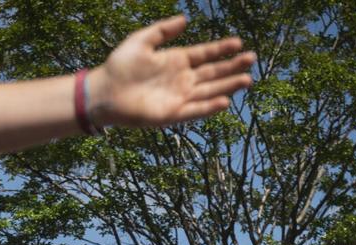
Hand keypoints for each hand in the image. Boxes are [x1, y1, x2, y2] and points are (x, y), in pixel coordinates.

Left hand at [91, 15, 255, 127]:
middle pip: (213, 73)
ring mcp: (178, 97)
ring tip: (247, 80)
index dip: (221, 49)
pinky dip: (209, 106)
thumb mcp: (141, 40)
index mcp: (176, 60)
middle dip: (232, 67)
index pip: (205, 54)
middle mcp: (181, 79)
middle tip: (251, 59)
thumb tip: (186, 20)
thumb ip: (163, 30)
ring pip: (209, 91)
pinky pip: (195, 110)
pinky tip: (225, 100)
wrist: (104, 92)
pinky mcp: (172, 114)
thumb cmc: (119, 66)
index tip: (238, 43)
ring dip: (228, 86)